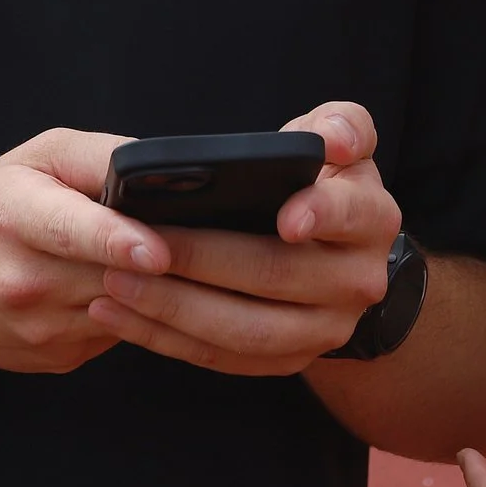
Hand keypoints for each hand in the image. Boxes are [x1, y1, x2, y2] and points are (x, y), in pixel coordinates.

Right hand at [0, 127, 171, 374]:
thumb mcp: (36, 159)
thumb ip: (99, 158)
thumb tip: (162, 170)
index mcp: (14, 216)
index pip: (71, 230)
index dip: (118, 240)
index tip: (157, 251)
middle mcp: (24, 279)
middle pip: (115, 273)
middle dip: (167, 260)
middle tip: (210, 241)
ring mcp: (41, 328)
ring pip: (128, 307)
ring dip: (159, 287)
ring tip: (174, 260)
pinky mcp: (60, 357)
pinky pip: (122, 331)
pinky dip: (138, 309)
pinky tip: (133, 287)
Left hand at [86, 102, 402, 375]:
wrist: (340, 257)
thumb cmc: (321, 183)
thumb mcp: (341, 143)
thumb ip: (342, 126)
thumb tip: (334, 143)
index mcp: (372, 220)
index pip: (348, 215)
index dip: (319, 214)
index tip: (283, 218)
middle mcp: (358, 282)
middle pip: (276, 275)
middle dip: (202, 261)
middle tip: (137, 244)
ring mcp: (324, 331)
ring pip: (245, 330)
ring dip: (173, 309)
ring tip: (113, 284)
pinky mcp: (286, 360)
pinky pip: (222, 358)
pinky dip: (165, 339)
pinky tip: (116, 315)